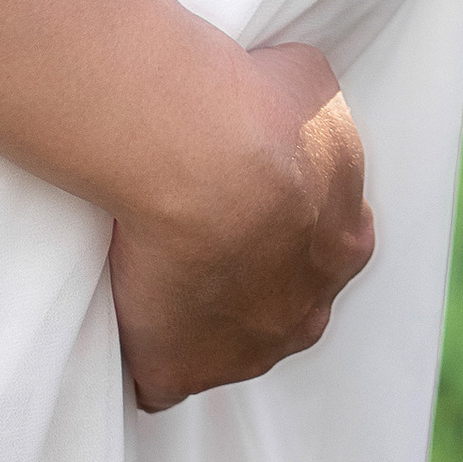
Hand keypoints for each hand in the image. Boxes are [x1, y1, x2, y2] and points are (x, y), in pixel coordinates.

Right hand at [107, 40, 374, 411]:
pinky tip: (119, 319)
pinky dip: (142, 359)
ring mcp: (241, 353)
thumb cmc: (256, 108)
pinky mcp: (177, 370)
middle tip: (198, 231)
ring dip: (194, 319)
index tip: (246, 193)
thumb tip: (291, 102)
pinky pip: (157, 381)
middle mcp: (303, 310)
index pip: (326, 246)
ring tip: (148, 268)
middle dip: (250, 280)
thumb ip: (308, 106)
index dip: (286, 222)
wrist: (201, 155)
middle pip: (280, 308)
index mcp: (343, 243)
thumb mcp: (309, 80)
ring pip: (222, 348)